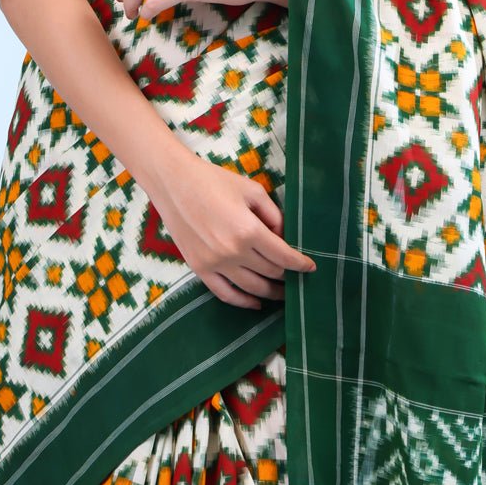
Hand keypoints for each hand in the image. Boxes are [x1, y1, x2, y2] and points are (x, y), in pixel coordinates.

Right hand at [151, 143, 316, 308]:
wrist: (174, 183)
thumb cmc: (214, 181)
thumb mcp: (252, 190)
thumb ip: (273, 215)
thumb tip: (285, 236)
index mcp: (249, 230)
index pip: (283, 256)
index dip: (300, 264)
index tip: (311, 267)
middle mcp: (233, 252)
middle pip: (270, 272)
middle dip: (287, 276)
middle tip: (297, 277)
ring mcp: (215, 264)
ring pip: (252, 288)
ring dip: (271, 293)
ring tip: (283, 293)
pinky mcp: (200, 269)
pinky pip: (225, 294)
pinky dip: (243, 302)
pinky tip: (256, 303)